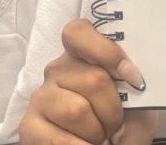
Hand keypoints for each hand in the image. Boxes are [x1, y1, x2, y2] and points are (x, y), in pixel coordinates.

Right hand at [20, 18, 157, 144]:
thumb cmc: (120, 126)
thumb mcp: (136, 103)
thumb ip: (136, 86)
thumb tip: (135, 77)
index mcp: (81, 56)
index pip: (78, 32)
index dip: (107, 51)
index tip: (132, 78)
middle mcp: (57, 71)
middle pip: (93, 79)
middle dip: (114, 111)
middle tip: (115, 125)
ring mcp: (40, 97)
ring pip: (77, 109)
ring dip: (98, 132)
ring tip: (100, 138)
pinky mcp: (28, 126)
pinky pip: (60, 139)